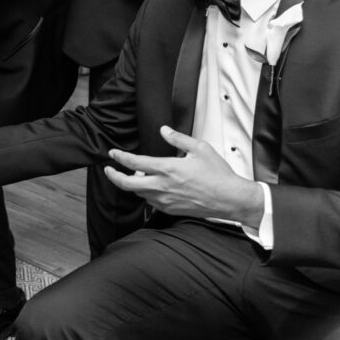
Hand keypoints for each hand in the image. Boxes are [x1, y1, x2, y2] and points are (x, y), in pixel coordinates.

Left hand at [105, 125, 264, 226]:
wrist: (230, 199)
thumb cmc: (219, 176)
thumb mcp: (200, 148)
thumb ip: (178, 138)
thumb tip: (164, 130)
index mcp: (168, 169)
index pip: (134, 163)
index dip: (119, 157)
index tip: (113, 154)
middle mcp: (163, 186)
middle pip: (127, 184)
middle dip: (113, 176)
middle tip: (109, 170)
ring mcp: (165, 200)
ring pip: (138, 193)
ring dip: (132, 184)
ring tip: (135, 176)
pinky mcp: (170, 209)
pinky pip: (150, 202)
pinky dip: (145, 194)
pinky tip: (150, 188)